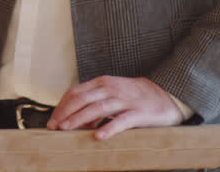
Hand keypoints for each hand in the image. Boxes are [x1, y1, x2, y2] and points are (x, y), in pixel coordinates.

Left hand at [47, 76, 184, 138]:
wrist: (166, 94)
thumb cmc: (135, 96)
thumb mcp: (112, 93)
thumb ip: (95, 102)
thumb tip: (77, 120)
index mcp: (102, 83)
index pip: (75, 92)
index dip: (61, 106)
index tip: (52, 119)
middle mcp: (111, 89)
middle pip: (82, 99)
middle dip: (65, 113)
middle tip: (54, 127)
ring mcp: (125, 100)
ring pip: (98, 108)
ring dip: (79, 119)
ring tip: (67, 129)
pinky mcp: (139, 113)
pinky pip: (122, 121)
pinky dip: (109, 128)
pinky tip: (98, 136)